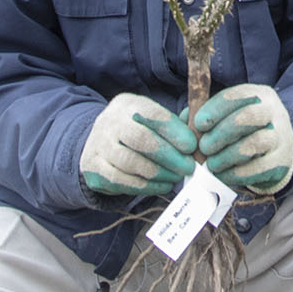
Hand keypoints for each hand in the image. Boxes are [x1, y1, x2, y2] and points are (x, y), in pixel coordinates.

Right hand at [79, 92, 200, 196]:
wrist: (99, 142)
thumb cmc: (136, 129)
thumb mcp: (151, 117)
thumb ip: (174, 124)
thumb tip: (199, 133)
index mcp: (127, 105)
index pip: (152, 115)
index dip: (174, 131)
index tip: (191, 146)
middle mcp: (109, 122)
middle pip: (141, 139)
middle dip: (170, 156)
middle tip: (188, 167)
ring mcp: (99, 146)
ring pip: (131, 163)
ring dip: (160, 174)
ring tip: (177, 177)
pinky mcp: (94, 170)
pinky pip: (122, 182)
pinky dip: (147, 187)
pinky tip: (163, 186)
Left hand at [191, 84, 292, 191]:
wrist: (274, 152)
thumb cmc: (243, 131)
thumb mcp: (228, 116)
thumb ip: (206, 116)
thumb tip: (185, 120)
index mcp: (259, 95)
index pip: (237, 96)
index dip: (215, 109)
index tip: (198, 124)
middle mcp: (273, 112)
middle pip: (249, 116)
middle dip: (221, 133)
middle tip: (204, 147)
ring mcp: (281, 137)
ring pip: (256, 142)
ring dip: (227, 155)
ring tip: (212, 164)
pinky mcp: (281, 161)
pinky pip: (259, 168)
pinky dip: (236, 174)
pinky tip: (222, 175)